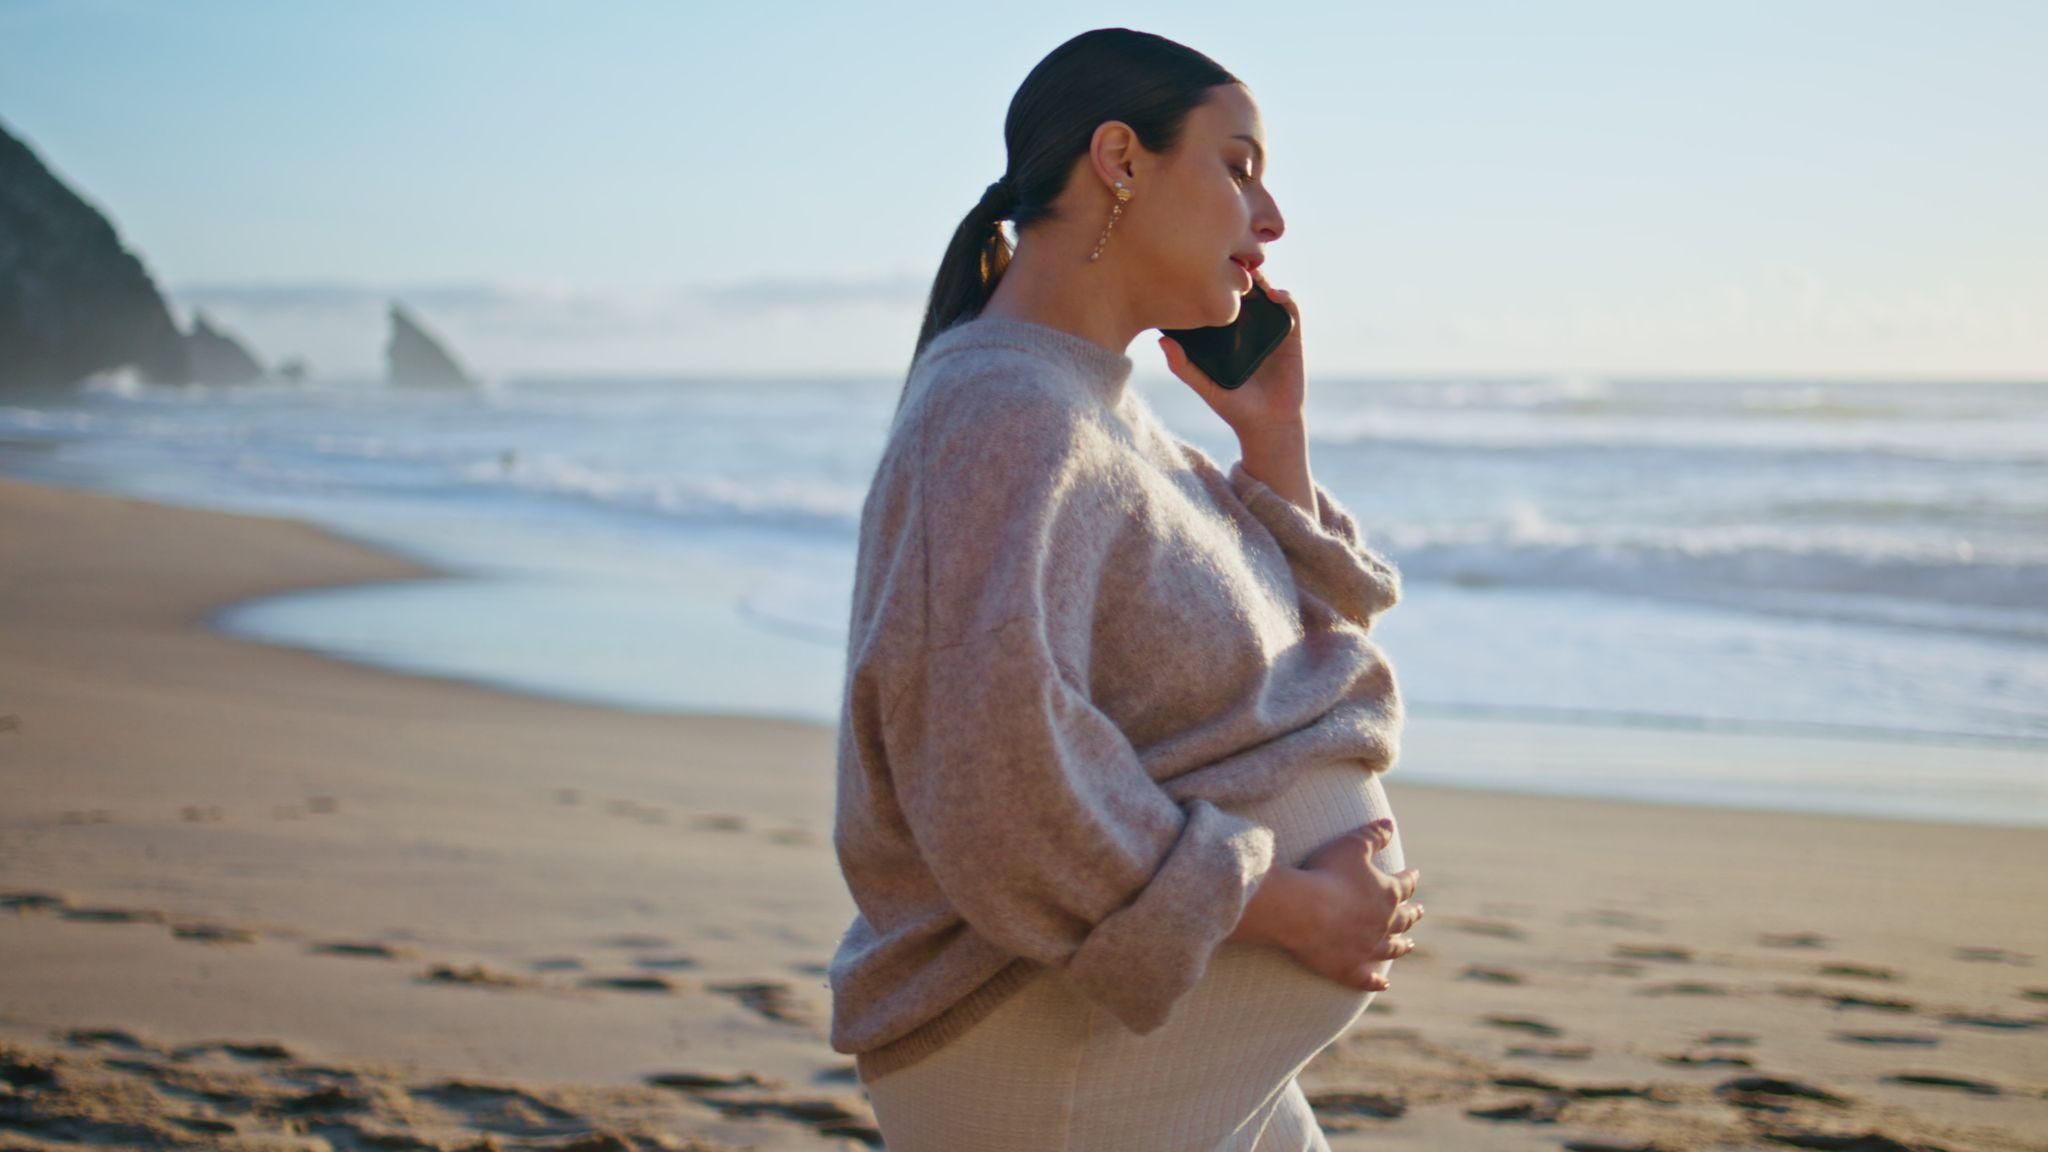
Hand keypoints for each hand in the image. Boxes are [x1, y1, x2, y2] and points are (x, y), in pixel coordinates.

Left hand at [1157, 264, 1305, 438]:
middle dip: (1237, 271)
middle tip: (1229, 259)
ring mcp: (1270, 328)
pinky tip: (1274, 295)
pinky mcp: (1292, 335)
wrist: (1267, 424)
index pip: (1220, 299)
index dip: (1214, 281)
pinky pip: (1291, 308)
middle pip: (1243, 289)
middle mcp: (1248, 326)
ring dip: (1261, 277)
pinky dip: (1284, 296)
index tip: (1203, 268)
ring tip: (1251, 272)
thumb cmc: (1234, 406)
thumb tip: (1162, 341)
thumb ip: (1183, 366)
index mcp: (1226, 333)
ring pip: (1266, 292)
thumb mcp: (1205, 386)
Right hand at [1287, 818, 1422, 991]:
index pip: (1405, 885)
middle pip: (1403, 920)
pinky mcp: (1349, 969)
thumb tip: (1391, 824)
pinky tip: (1384, 983)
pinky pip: (1368, 979)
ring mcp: (1368, 949)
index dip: (1410, 879)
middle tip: (1419, 913)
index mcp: (1387, 894)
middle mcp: (1383, 924)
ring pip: (1391, 949)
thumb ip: (1374, 835)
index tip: (1414, 875)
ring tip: (1408, 945)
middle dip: (1411, 915)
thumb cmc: (1327, 873)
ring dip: (1401, 946)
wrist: (1303, 911)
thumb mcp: (1352, 844)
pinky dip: (1378, 981)